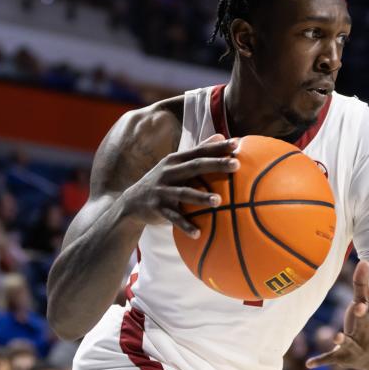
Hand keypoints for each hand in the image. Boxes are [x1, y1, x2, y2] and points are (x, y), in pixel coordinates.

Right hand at [123, 135, 238, 237]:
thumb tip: (221, 135)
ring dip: (201, 197)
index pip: (199, 151)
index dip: (217, 147)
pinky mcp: (157, 208)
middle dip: (216, 165)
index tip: (236, 144)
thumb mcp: (176, 164)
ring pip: (184, 193)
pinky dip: (185, 226)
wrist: (132, 201)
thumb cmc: (163, 181)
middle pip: (195, 166)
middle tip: (236, 165)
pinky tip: (198, 234)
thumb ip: (198, 150)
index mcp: (176, 160)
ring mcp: (162, 190)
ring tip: (219, 201)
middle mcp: (169, 172)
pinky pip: (174, 218)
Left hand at [306, 261, 368, 369]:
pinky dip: (320, 361)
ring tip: (336, 335)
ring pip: (349, 344)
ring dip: (343, 340)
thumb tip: (364, 260)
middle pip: (365, 325)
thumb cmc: (365, 324)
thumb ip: (362, 285)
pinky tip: (309, 363)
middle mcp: (368, 336)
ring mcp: (355, 349)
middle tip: (359, 306)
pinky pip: (331, 359)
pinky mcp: (342, 358)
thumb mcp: (364, 305)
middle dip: (361, 316)